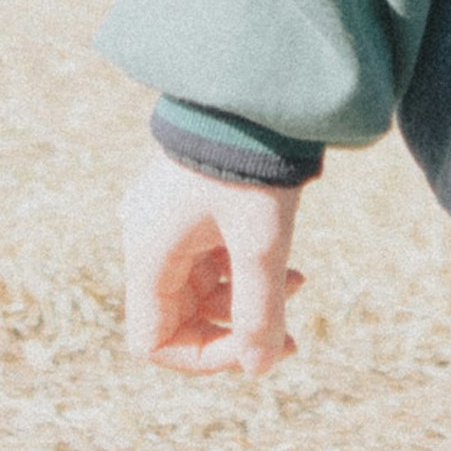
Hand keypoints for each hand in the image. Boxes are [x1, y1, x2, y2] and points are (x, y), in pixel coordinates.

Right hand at [122, 146, 301, 376]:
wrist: (253, 82)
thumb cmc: (248, 161)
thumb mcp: (260, 242)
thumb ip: (259, 311)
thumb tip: (262, 367)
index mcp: (150, 253)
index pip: (154, 341)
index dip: (203, 358)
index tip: (253, 348)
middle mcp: (149, 238)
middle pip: (182, 315)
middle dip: (237, 330)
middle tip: (290, 336)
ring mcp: (169, 217)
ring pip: (203, 286)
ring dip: (247, 298)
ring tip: (300, 285)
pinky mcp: (193, 199)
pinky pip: (212, 255)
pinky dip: (245, 267)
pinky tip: (288, 261)